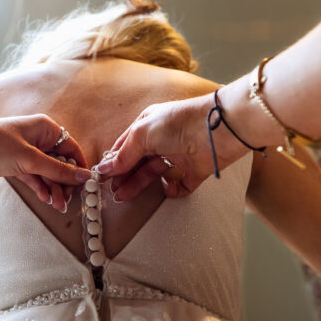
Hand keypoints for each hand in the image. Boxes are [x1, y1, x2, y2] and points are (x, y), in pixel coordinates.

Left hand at [0, 115, 91, 211]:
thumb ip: (58, 170)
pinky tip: (46, 199)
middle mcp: (38, 139)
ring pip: (48, 173)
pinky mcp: (16, 165)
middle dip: (65, 182)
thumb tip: (84, 176)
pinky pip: (35, 178)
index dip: (79, 166)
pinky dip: (41, 188)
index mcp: (45, 128)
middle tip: (67, 201)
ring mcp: (27, 153)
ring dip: (54, 189)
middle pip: (61, 163)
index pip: (71, 148)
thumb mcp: (30, 159)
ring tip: (58, 206)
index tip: (84, 185)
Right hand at [95, 92, 251, 201]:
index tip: (101, 179)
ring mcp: (178, 156)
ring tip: (125, 197)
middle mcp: (161, 141)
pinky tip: (166, 188)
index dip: (112, 162)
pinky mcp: (194, 171)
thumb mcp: (143, 134)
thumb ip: (124, 154)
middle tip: (113, 194)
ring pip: (153, 175)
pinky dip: (172, 190)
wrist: (219, 129)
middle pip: (137, 163)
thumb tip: (104, 169)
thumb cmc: (179, 123)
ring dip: (139, 185)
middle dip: (124, 177)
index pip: (124, 147)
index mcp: (147, 126)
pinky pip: (179, 186)